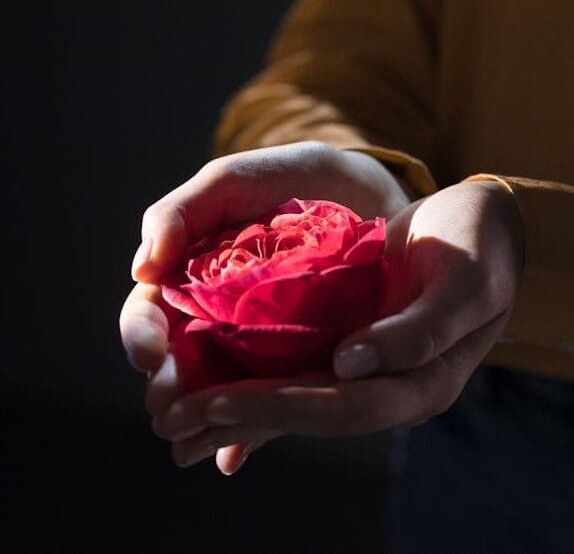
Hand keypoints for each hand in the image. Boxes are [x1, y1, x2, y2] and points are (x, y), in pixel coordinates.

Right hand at [119, 142, 411, 469]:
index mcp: (193, 273)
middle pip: (179, 359)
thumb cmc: (297, 180)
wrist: (371, 194)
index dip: (139, 333)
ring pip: (220, 385)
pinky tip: (235, 457)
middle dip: (169, 386)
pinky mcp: (302, 358)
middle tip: (166, 410)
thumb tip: (142, 269)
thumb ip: (185, 210)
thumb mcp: (239, 180)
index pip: (151, 311)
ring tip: (197, 443)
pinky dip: (251, 427)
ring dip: (203, 418)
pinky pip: (273, 395)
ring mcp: (260, 340)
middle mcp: (220, 314)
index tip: (147, 353)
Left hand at [146, 180, 523, 470]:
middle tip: (172, 421)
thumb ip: (417, 330)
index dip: (281, 408)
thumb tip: (351, 365)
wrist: (486, 227)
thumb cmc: (482, 248)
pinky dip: (257, 377)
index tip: (218, 402)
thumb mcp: (465, 282)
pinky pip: (300, 368)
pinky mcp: (354, 342)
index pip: (344, 407)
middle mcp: (390, 386)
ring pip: (298, 397)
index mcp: (422, 384)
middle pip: (309, 413)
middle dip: (242, 420)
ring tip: (176, 415)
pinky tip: (215, 379)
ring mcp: (371, 368)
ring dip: (239, 408)